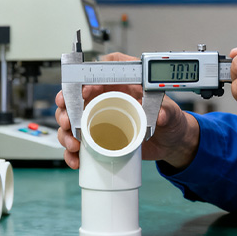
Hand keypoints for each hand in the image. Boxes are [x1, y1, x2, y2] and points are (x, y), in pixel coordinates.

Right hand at [56, 52, 199, 169]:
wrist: (171, 142)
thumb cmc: (169, 120)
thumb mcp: (171, 112)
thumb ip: (167, 110)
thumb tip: (161, 115)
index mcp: (119, 85)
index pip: (95, 76)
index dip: (83, 82)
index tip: (82, 94)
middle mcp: (105, 99)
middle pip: (74, 98)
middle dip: (65, 109)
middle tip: (67, 121)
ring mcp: (98, 119)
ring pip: (71, 121)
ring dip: (65, 132)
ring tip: (73, 144)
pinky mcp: (97, 137)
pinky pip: (78, 142)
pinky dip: (72, 151)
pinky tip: (76, 159)